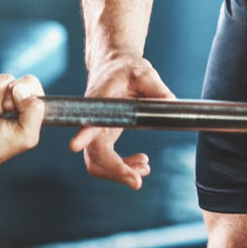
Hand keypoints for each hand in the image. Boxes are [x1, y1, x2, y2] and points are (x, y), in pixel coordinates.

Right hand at [68, 54, 172, 188]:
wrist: (115, 66)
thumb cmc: (128, 69)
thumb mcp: (145, 74)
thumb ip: (157, 89)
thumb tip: (172, 103)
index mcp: (100, 103)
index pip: (89, 123)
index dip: (84, 137)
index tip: (74, 146)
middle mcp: (93, 120)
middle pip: (93, 155)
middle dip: (113, 171)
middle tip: (138, 181)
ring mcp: (96, 131)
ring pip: (97, 162)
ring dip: (119, 172)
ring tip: (146, 167)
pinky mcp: (103, 136)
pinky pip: (106, 159)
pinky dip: (122, 167)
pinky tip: (142, 161)